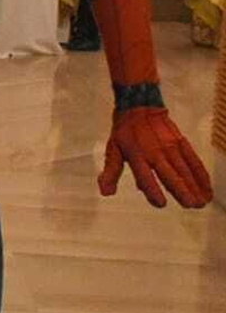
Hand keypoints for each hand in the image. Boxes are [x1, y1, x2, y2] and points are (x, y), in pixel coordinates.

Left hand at [97, 107, 211, 208]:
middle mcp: (155, 153)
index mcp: (136, 156)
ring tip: (202, 202)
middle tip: (192, 205)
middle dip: (182, 191)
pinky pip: (193, 160)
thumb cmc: (125, 132)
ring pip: (185, 170)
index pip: (145, 176)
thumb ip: (111, 172)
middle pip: (170, 174)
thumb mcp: (112, 150)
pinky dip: (201, 174)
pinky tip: (207, 187)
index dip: (152, 190)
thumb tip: (105, 192)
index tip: (161, 204)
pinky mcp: (181, 142)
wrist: (139, 106)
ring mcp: (170, 147)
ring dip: (195, 186)